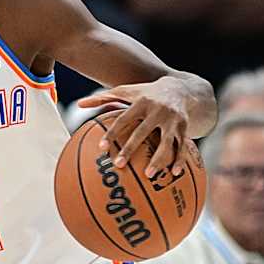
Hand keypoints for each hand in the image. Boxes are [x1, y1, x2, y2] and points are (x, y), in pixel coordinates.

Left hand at [84, 77, 213, 181]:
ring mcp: (173, 119)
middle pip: (142, 131)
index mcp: (141, 102)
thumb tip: (78, 104)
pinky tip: (175, 173)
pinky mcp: (184, 127)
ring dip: (158, 159)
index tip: (102, 148)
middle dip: (131, 148)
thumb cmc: (145, 94)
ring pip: (166, 141)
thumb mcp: (125, 91)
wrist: (180, 88)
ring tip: (148, 175)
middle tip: (119, 165)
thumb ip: (102, 98)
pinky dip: (180, 159)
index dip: (113, 133)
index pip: (124, 119)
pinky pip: (183, 145)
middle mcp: (158, 110)